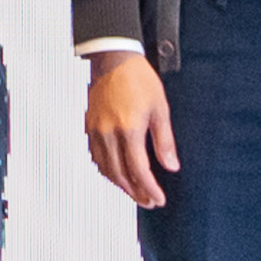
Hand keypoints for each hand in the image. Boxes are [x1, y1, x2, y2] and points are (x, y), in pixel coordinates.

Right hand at [84, 52, 176, 207]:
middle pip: (120, 175)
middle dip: (135, 192)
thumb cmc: (138, 79)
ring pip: (105, 169)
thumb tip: (171, 166)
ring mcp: (96, 131)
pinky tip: (116, 173)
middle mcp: (109, 133)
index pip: (139, 170)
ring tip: (134, 192)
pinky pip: (95, 157)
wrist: (113, 59)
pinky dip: (106, 170)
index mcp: (129, 129)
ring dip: (120, 185)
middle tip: (148, 201)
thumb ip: (164, 141)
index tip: (159, 199)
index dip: (150, 188)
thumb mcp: (160, 109)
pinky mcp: (89, 126)